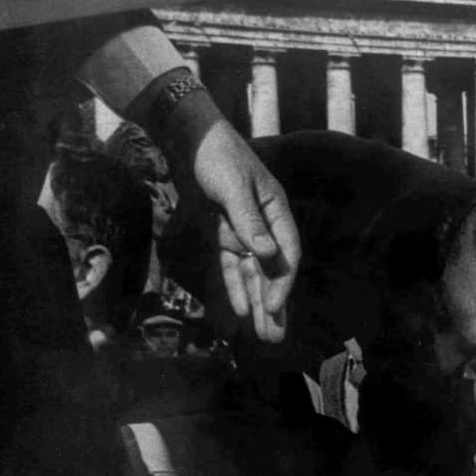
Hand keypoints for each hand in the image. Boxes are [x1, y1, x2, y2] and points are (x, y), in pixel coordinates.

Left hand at [191, 119, 300, 342]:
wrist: (189, 137)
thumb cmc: (217, 155)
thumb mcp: (234, 185)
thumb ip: (249, 220)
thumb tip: (268, 254)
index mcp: (277, 211)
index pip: (286, 255)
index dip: (281, 283)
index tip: (272, 308)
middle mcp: (264, 226)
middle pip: (272, 272)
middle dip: (273, 305)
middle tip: (275, 338)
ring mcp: (243, 232)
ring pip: (253, 274)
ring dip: (256, 303)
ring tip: (262, 335)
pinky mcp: (223, 234)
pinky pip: (231, 266)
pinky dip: (234, 286)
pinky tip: (238, 310)